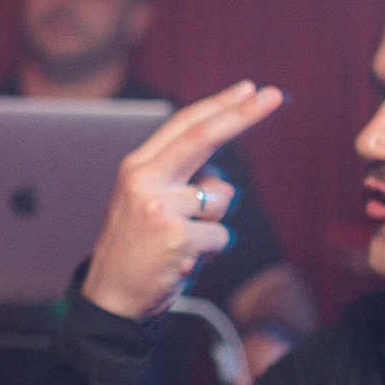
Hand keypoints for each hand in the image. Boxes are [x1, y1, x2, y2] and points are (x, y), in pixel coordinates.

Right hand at [79, 81, 284, 319]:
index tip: (249, 89)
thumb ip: (180, 178)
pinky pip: (221, 237)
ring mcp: (161, 208)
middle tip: (274, 95)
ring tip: (181, 240)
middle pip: (204, 137)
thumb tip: (221, 173)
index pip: (185, 125)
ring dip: (213, 222)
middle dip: (243, 114)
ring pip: (222, 198)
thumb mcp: (147, 201)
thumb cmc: (136, 247)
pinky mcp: (177, 238)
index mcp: (138, 167)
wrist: (110, 295)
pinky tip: (182, 259)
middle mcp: (146, 180)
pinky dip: (210, 252)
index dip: (220, 105)